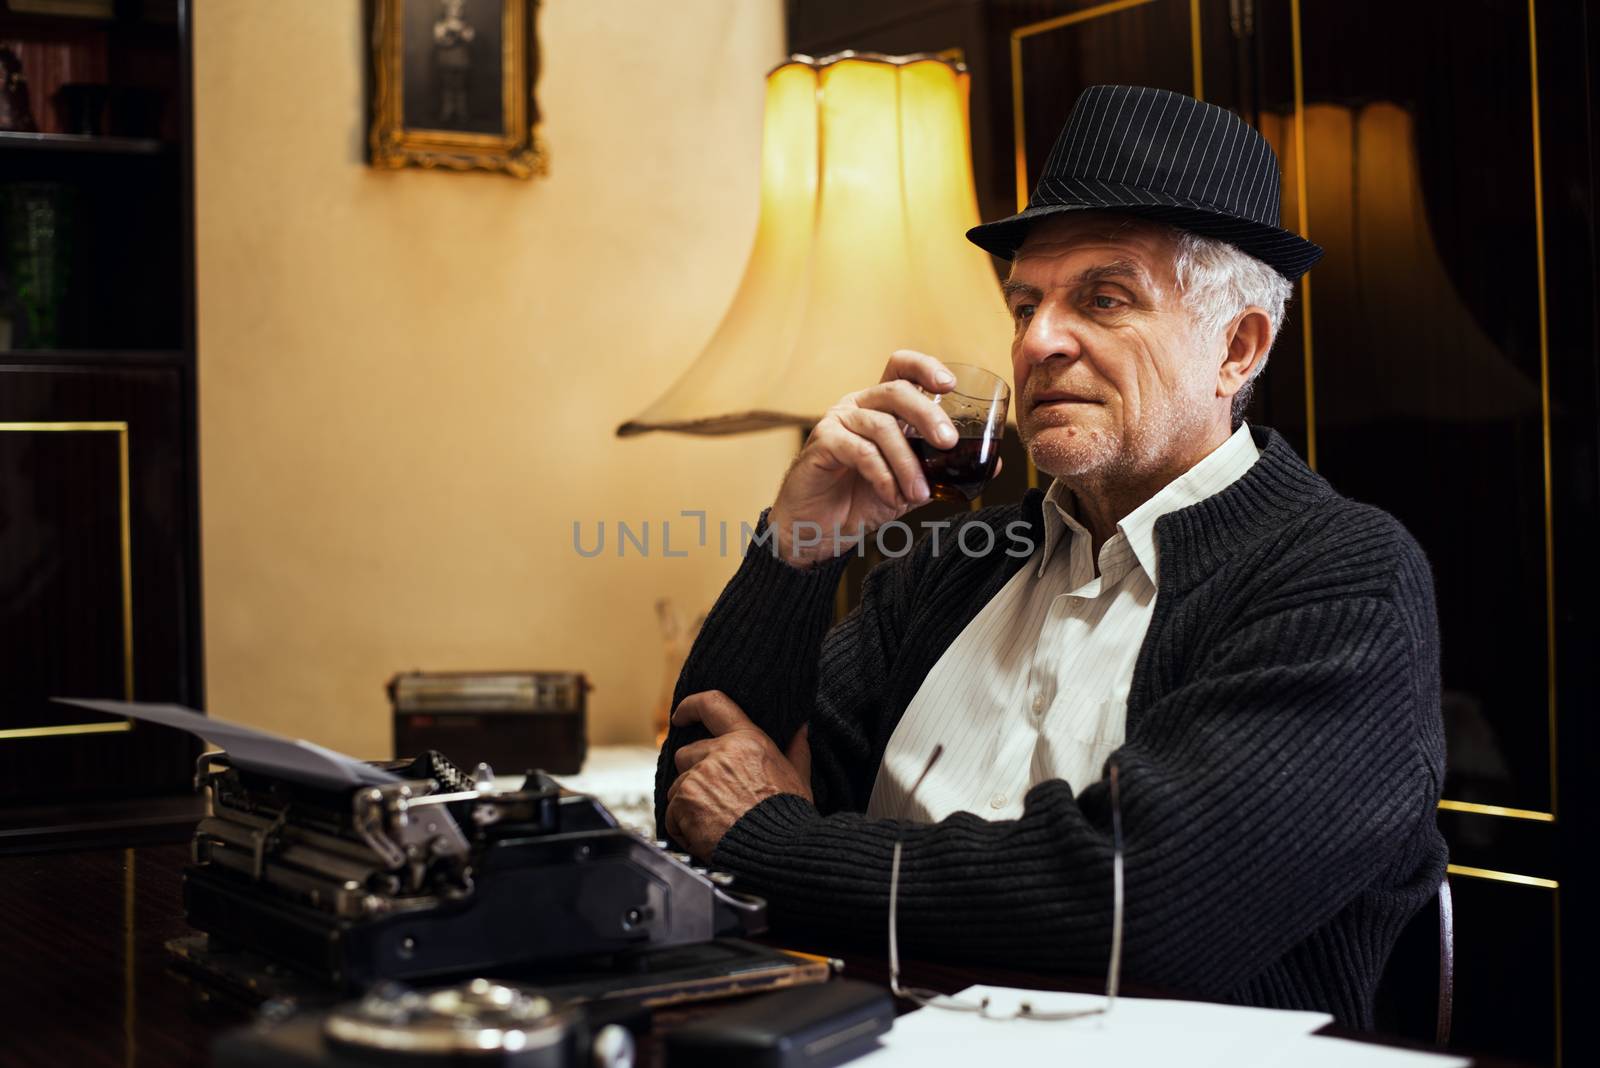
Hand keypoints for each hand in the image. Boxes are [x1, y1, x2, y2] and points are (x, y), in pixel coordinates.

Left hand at [664, 691, 812, 859]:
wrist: (778, 851)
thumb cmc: (790, 817)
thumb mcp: (799, 777)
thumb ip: (797, 749)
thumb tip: (801, 728)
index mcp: (747, 741)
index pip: (712, 705)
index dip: (691, 707)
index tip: (681, 716)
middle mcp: (720, 753)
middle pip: (686, 754)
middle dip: (693, 775)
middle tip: (713, 799)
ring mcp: (699, 777)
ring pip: (678, 787)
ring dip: (689, 805)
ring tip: (715, 824)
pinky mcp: (685, 802)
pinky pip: (672, 814)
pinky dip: (683, 828)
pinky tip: (705, 837)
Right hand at [768, 350, 959, 565]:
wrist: (817, 530)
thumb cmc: (860, 501)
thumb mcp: (911, 486)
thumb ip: (943, 472)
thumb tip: (994, 463)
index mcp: (881, 407)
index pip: (901, 367)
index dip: (925, 367)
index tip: (950, 384)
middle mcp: (859, 405)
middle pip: (896, 389)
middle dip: (927, 414)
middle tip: (947, 443)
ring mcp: (838, 420)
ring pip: (881, 426)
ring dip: (906, 462)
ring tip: (918, 493)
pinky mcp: (822, 442)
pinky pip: (859, 450)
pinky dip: (882, 475)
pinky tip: (891, 496)